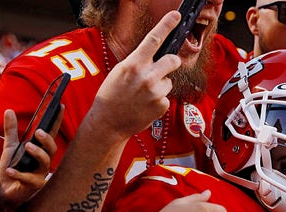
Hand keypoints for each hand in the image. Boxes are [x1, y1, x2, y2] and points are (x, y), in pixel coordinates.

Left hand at [0, 108, 61, 210]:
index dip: (57, 121)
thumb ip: (11, 130)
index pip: (51, 134)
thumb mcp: (10, 147)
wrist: (6, 190)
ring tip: (27, 146)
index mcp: (40, 150)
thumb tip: (9, 111)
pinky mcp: (34, 185)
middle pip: (53, 149)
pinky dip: (19, 174)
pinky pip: (29, 179)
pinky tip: (10, 170)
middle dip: (47, 140)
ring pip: (46, 163)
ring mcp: (41, 174)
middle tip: (38, 132)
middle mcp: (44, 161)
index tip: (60, 107)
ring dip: (38, 153)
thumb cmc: (14, 167)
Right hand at [86, 10, 182, 141]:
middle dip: (172, 62)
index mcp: (133, 64)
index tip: (176, 16)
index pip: (153, 39)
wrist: (108, 122)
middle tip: (165, 67)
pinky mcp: (162, 105)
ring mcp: (156, 91)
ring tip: (144, 94)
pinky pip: (166, 96)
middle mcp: (147, 76)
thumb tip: (155, 55)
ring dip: (161, 85)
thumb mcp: (120, 72)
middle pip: (173, 60)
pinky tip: (145, 105)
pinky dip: (158, 100)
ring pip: (169, 80)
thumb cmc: (112, 95)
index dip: (167, 25)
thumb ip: (138, 62)